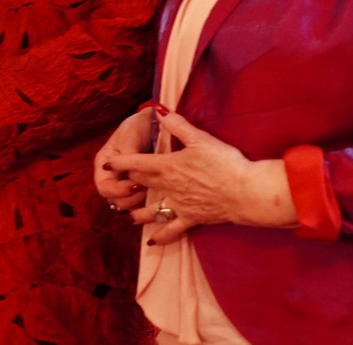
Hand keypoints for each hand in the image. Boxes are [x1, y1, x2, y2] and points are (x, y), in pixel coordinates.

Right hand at [93, 108, 153, 211]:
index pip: (103, 186)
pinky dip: (147, 204)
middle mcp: (112, 177)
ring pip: (127, 205)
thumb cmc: (138, 126)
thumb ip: (128, 154)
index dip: (117, 190)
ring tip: (153, 191)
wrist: (153, 122)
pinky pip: (139, 204)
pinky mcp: (139, 188)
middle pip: (114, 200)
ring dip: (139, 203)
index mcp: (104, 164)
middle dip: (130, 198)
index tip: (135, 185)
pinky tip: (158, 196)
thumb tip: (128, 171)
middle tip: (147, 189)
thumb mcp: (131, 134)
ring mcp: (125, 184)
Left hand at [108, 110, 296, 245]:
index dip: (121, 163)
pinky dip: (161, 236)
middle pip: (142, 184)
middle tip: (118, 185)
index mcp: (168, 166)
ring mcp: (179, 205)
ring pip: (151, 210)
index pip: (137, 162)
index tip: (108, 164)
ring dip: (138, 212)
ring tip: (129, 215)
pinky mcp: (191, 218)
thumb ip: (177, 124)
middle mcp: (168, 187)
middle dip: (129, 184)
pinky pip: (172, 230)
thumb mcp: (200, 138)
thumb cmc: (224, 162)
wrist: (244, 192)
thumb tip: (158, 110)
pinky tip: (152, 242)